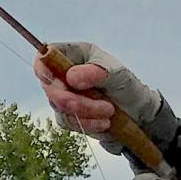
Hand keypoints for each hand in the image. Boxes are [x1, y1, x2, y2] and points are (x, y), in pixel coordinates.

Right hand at [34, 40, 168, 152]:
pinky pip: (67, 122)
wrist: (137, 113)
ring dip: (85, 114)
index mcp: (73, 55)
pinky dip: (86, 124)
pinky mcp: (67, 114)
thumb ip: (95, 72)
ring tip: (110, 113)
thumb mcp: (118, 74)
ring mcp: (64, 94)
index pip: (45, 57)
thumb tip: (70, 77)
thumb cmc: (127, 86)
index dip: (43, 69)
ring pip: (59, 107)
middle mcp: (64, 74)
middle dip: (74, 100)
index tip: (55, 81)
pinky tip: (104, 123)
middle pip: (50, 86)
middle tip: (104, 107)